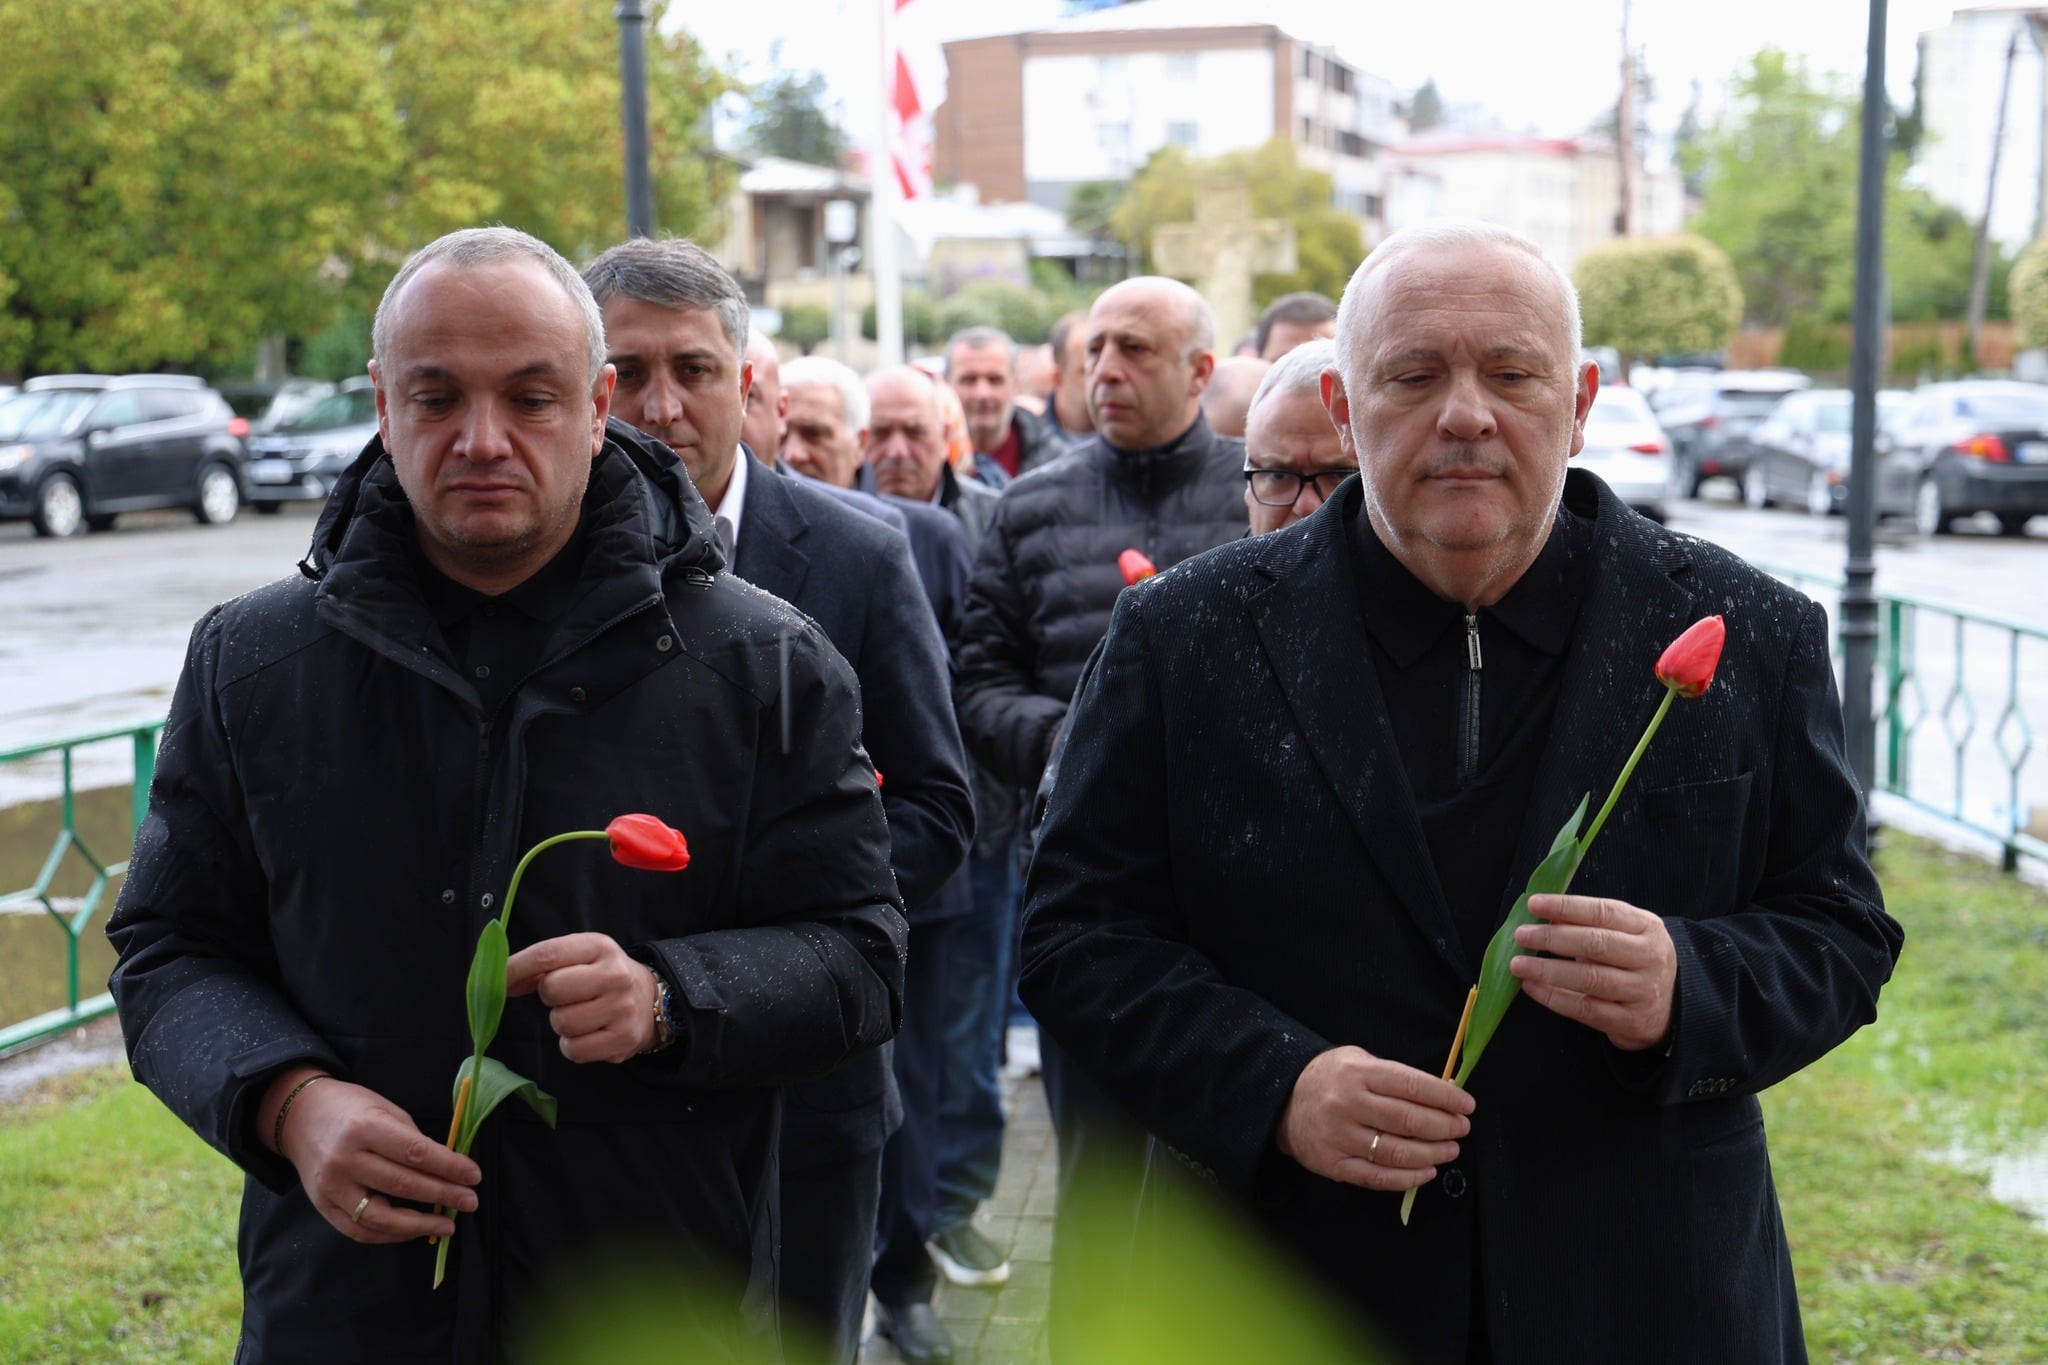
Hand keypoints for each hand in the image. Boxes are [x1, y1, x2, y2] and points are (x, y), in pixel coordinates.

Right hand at [262, 1066, 479, 1243]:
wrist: (300, 1117)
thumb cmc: (351, 1109)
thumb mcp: (385, 1110)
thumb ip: (413, 1140)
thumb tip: (449, 1170)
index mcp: (364, 1128)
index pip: (414, 1153)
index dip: (448, 1167)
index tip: (473, 1176)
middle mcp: (345, 1159)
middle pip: (402, 1185)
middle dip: (442, 1196)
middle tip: (470, 1201)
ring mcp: (331, 1187)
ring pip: (381, 1217)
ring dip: (419, 1225)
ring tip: (447, 1225)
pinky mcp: (323, 1207)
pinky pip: (361, 1231)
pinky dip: (391, 1235)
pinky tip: (414, 1230)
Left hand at [505, 932, 657, 1062]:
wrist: (651, 1000)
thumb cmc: (602, 977)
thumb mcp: (580, 957)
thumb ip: (542, 965)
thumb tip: (499, 979)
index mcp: (600, 946)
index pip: (546, 954)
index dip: (515, 968)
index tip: (498, 980)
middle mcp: (615, 975)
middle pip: (551, 990)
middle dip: (550, 997)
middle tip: (565, 997)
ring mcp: (622, 1008)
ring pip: (561, 1023)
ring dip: (561, 1023)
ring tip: (580, 1015)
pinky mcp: (623, 1039)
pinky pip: (574, 1050)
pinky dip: (572, 1046)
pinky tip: (587, 1034)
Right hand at [1274, 1046, 1472, 1191]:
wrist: (1282, 1100)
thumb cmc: (1331, 1078)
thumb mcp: (1358, 1061)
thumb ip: (1395, 1078)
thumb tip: (1443, 1096)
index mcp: (1358, 1073)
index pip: (1411, 1085)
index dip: (1445, 1098)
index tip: (1467, 1105)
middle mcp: (1348, 1104)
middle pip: (1408, 1120)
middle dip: (1444, 1126)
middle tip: (1462, 1129)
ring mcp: (1339, 1136)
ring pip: (1396, 1152)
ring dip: (1432, 1154)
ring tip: (1450, 1150)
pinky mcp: (1333, 1164)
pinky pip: (1378, 1177)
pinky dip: (1408, 1178)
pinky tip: (1426, 1172)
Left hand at [1511, 894, 1677, 1051]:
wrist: (1670, 1008)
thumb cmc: (1634, 961)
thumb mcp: (1623, 934)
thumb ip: (1590, 924)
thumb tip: (1545, 916)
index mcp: (1647, 927)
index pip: (1603, 912)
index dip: (1566, 907)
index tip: (1534, 904)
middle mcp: (1650, 957)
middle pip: (1597, 944)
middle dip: (1553, 938)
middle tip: (1521, 935)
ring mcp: (1643, 991)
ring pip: (1590, 979)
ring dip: (1549, 971)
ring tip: (1518, 964)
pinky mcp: (1631, 1021)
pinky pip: (1586, 1009)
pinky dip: (1554, 998)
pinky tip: (1531, 987)